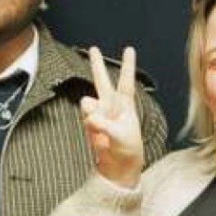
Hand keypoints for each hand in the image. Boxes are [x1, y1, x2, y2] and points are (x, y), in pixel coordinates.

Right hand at [81, 45, 144, 186]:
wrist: (119, 167)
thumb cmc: (128, 148)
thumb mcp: (120, 135)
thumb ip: (104, 123)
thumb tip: (88, 114)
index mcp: (125, 105)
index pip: (126, 81)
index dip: (128, 65)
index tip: (129, 49)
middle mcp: (111, 106)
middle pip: (102, 82)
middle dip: (97, 65)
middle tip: (93, 48)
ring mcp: (99, 114)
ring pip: (88, 102)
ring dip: (92, 110)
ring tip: (98, 122)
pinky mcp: (90, 125)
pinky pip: (86, 118)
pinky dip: (91, 124)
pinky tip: (97, 133)